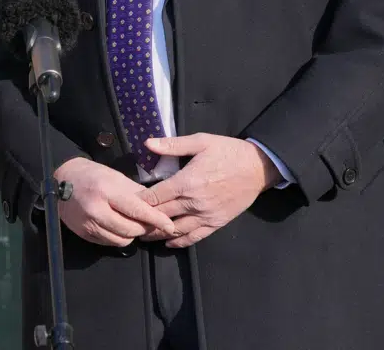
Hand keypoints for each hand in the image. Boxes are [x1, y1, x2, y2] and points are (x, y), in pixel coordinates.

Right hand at [54, 157, 175, 246]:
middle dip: (145, 228)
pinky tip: (120, 227)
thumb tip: (158, 208)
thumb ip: (137, 193)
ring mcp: (88, 224)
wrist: (61, 180)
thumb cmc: (93, 175)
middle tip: (152, 224)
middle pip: (131, 229)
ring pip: (121, 240)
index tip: (170, 226)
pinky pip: (109, 243)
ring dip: (133, 235)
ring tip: (135, 225)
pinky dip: (119, 238)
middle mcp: (96, 210)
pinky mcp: (84, 234)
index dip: (156, 219)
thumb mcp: (116, 177)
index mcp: (107, 191)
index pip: (136, 210)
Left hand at [137, 134, 279, 247]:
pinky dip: (178, 242)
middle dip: (144, 220)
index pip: (155, 196)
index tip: (126, 203)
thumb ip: (173, 145)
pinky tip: (168, 242)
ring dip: (157, 234)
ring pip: (175, 230)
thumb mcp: (201, 142)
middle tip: (128, 222)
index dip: (138, 201)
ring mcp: (205, 215)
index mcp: (187, 181)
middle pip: (161, 215)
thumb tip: (148, 143)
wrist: (258, 168)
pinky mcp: (216, 223)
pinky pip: (194, 237)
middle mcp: (194, 202)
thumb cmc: (228, 152)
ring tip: (143, 234)